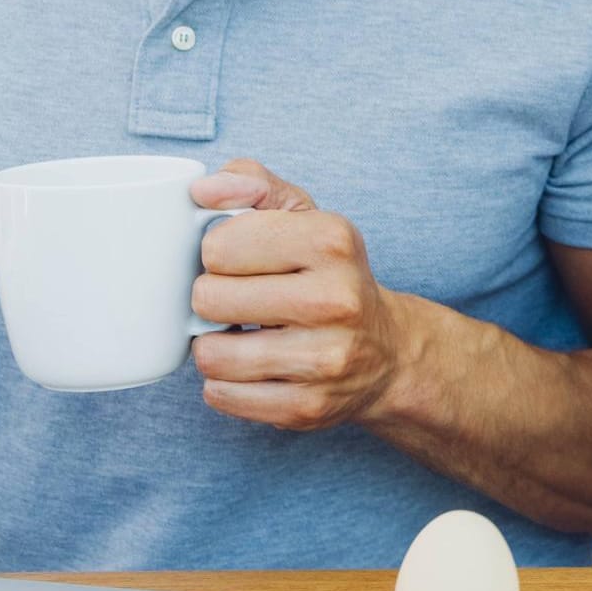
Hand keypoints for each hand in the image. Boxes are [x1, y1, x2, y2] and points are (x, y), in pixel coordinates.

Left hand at [187, 159, 414, 431]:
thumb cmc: (331, 276)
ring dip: (215, 345)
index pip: (218, 245)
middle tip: (242, 301)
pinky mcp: (308, 407)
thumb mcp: (306, 216)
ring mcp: (325, 359)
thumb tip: (202, 191)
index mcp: (333, 241)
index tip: (244, 261)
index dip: (218, 253)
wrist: (389, 352)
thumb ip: (252, 184)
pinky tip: (253, 369)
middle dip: (213, 300)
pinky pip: (222, 396)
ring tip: (243, 335)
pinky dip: (226, 384)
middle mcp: (337, 299)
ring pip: (210, 354)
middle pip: (207, 299)